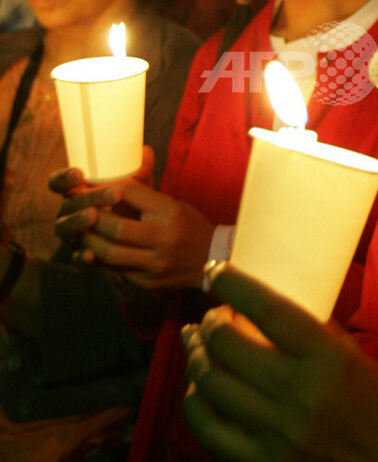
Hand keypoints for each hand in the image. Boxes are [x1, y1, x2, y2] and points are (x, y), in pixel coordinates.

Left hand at [53, 154, 214, 289]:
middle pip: (117, 228)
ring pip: (111, 254)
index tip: (89, 186)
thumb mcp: (173, 205)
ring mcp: (156, 263)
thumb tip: (113, 180)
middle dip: (92, 219)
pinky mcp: (150, 281)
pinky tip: (95, 251)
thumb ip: (144, 195)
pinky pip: (117, 271)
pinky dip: (102, 260)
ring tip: (81, 233)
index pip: (131, 194)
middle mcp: (165, 238)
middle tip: (79, 212)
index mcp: (171, 212)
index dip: (106, 189)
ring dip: (91, 243)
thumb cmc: (189, 226)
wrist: (213, 259)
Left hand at [183, 264, 377, 461]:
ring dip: (197, 355)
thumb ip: (312, 332)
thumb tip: (267, 307)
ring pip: (211, 384)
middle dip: (210, 322)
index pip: (266, 309)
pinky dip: (196, 402)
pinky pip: (210, 431)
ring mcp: (277, 433)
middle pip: (227, 345)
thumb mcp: (354, 357)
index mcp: (326, 357)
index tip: (216, 271)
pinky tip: (198, 386)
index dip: (233, 285)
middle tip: (213, 315)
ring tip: (198, 342)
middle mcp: (297, 392)